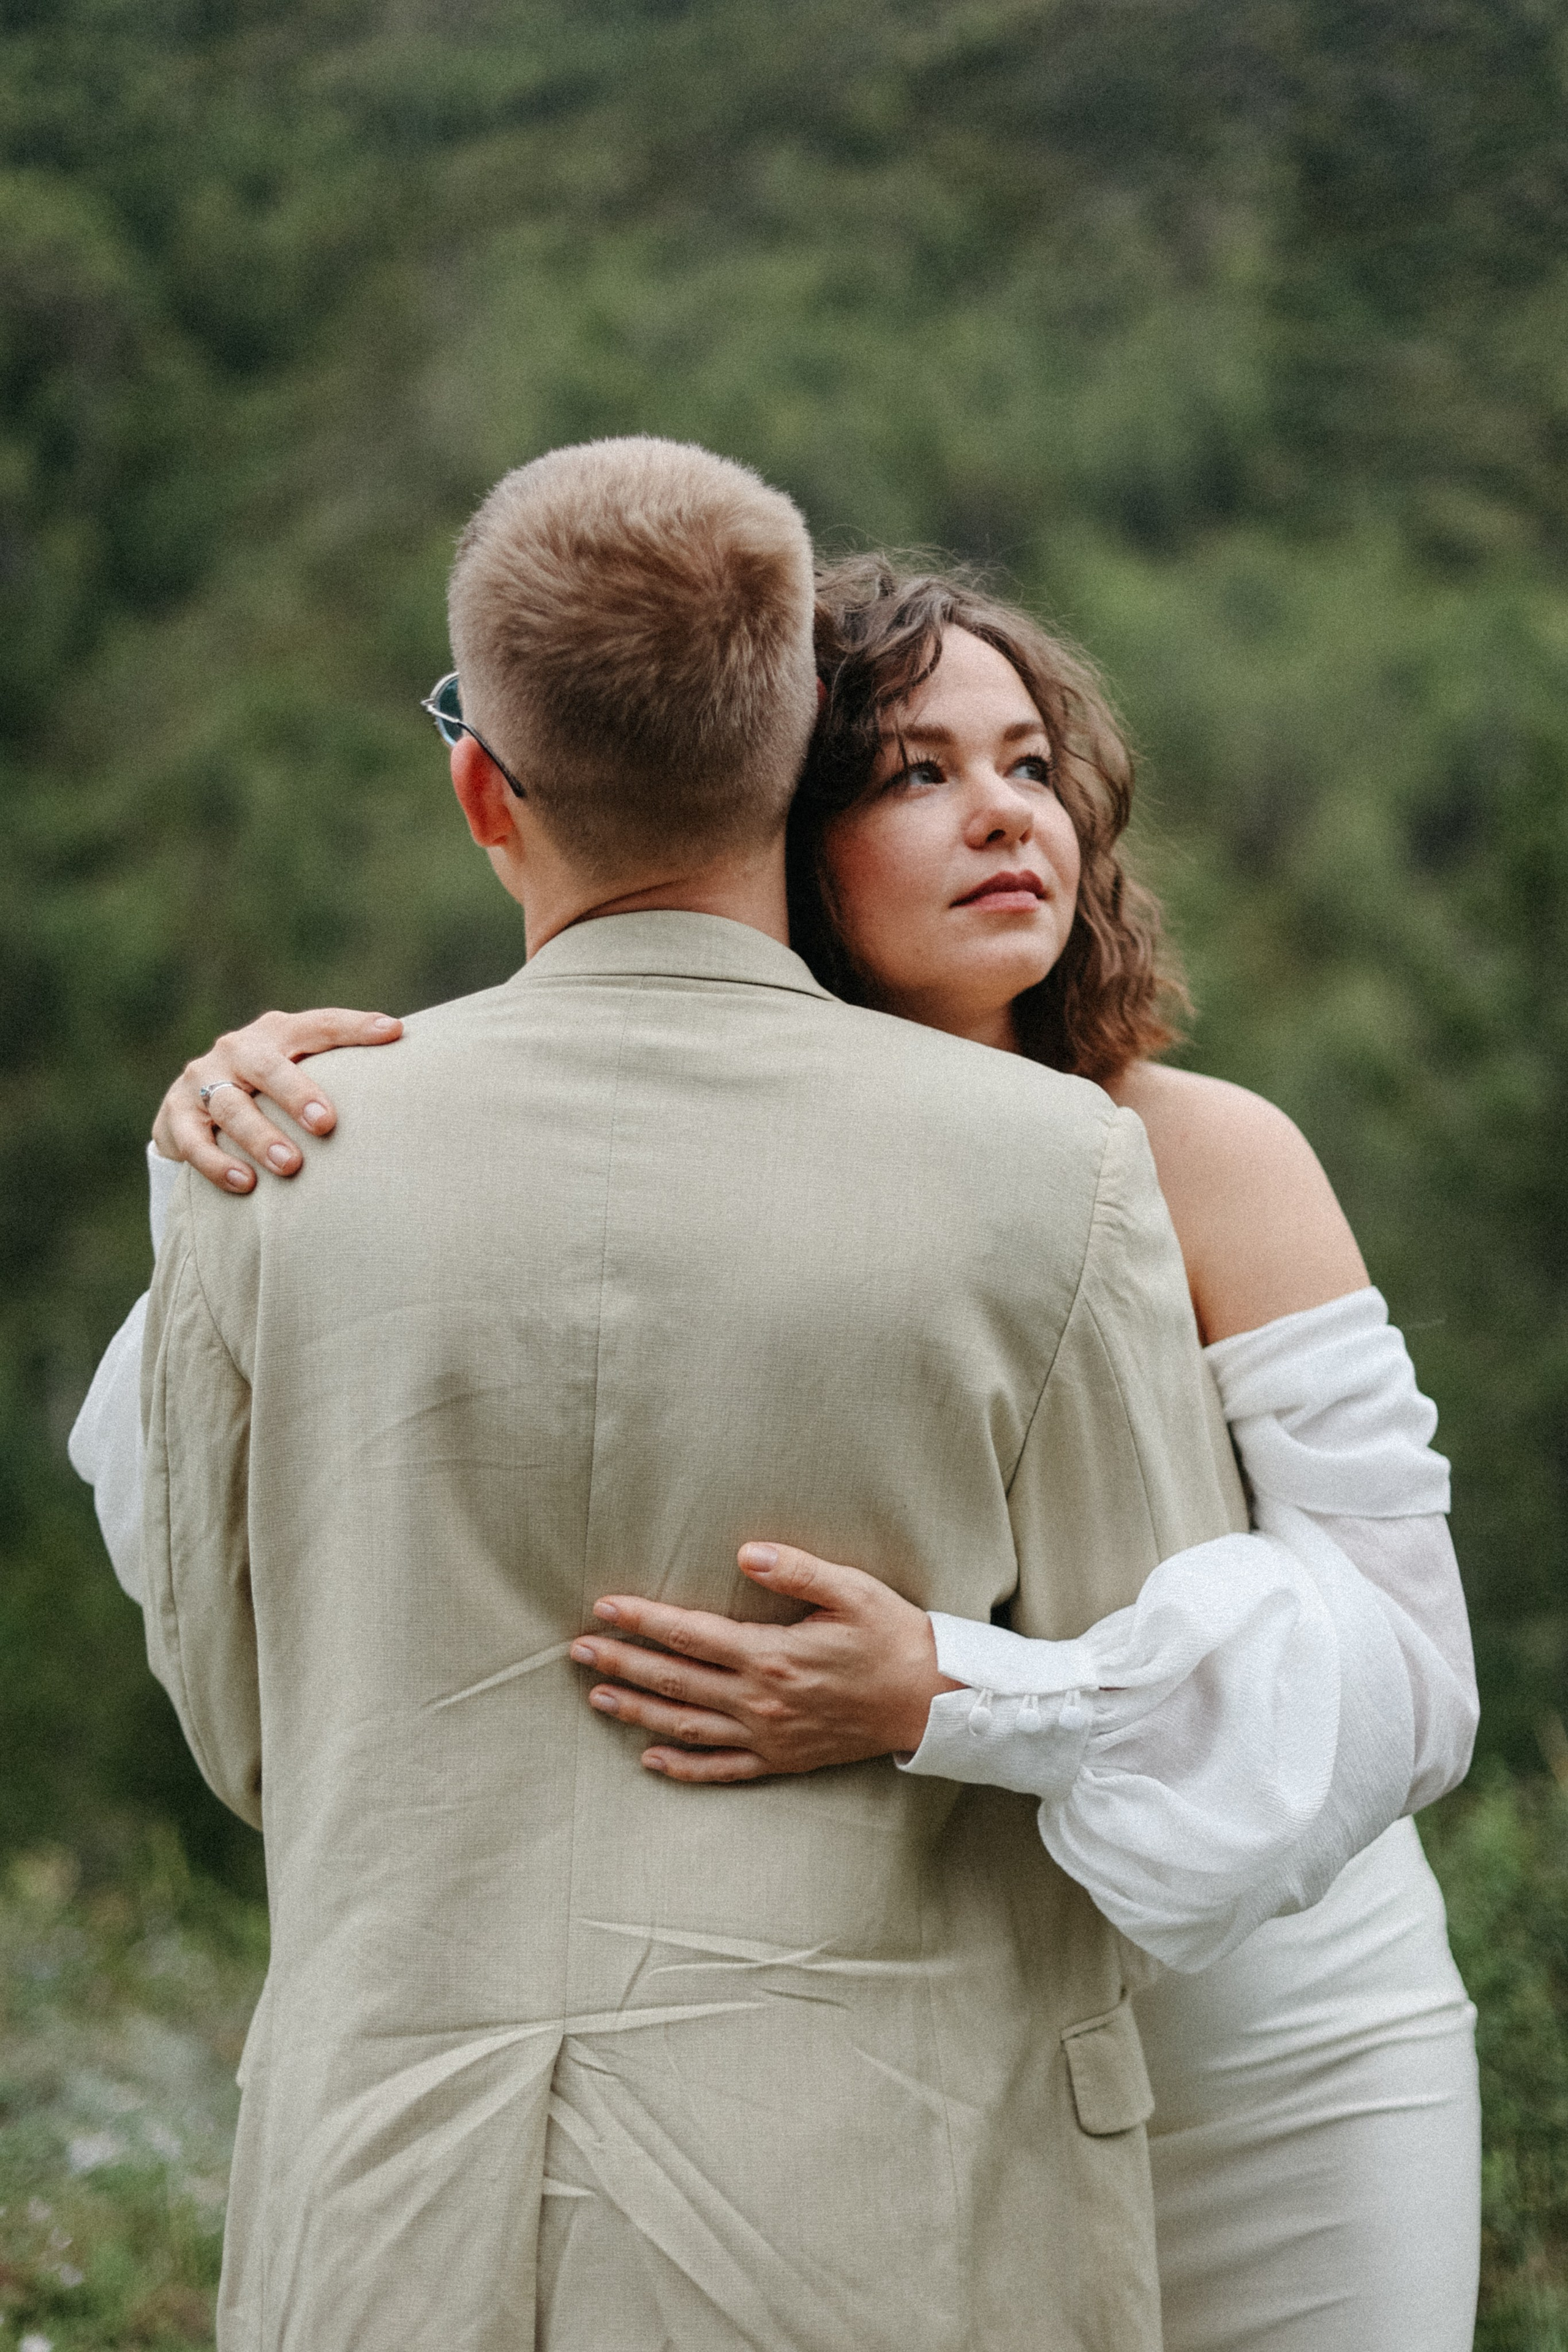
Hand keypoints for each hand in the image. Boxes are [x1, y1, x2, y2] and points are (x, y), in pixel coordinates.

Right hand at [153, 1007, 403, 1192]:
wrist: (192, 1111)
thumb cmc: (271, 1092)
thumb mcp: (302, 1071)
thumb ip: (342, 1066)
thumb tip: (408, 1055)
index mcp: (277, 1033)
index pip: (319, 1026)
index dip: (355, 1027)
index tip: (392, 1033)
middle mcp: (237, 1050)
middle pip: (267, 1067)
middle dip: (296, 1094)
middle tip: (326, 1124)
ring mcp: (201, 1080)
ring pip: (230, 1106)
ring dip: (259, 1136)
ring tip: (290, 1166)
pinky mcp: (175, 1116)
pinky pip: (194, 1141)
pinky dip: (218, 1164)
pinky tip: (246, 1184)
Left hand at [570, 1542, 960, 1782]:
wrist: (930, 1700)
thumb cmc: (892, 1637)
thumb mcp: (852, 1590)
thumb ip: (797, 1570)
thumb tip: (747, 1552)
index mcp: (772, 1655)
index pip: (690, 1635)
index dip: (643, 1620)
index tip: (604, 1607)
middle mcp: (762, 1700)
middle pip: (676, 1681)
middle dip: (622, 1665)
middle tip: (578, 1652)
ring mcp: (769, 1735)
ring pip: (687, 1726)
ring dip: (638, 1712)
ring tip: (597, 1698)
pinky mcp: (782, 1759)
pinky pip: (722, 1770)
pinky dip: (683, 1767)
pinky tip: (651, 1760)